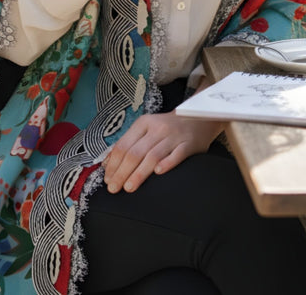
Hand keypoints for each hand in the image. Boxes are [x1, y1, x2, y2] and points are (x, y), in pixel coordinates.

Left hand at [102, 110, 223, 193]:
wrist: (198, 117)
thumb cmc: (167, 128)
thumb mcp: (147, 129)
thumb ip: (129, 143)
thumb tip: (107, 163)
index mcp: (144, 123)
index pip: (124, 145)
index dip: (113, 164)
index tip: (107, 180)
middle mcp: (157, 128)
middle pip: (136, 152)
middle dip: (122, 172)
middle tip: (114, 188)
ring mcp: (174, 136)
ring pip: (153, 155)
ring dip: (139, 173)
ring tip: (129, 187)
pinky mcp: (188, 144)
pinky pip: (177, 154)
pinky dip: (167, 163)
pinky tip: (159, 173)